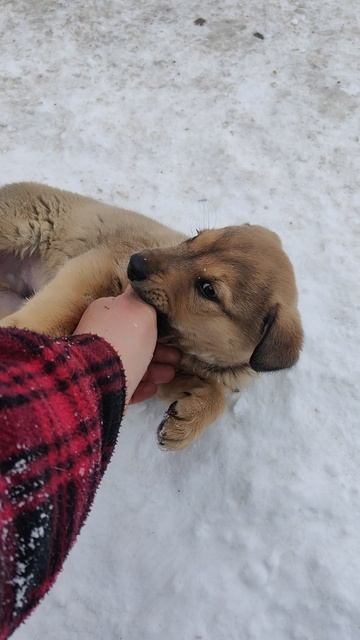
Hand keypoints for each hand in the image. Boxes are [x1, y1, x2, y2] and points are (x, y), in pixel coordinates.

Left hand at [74, 287, 179, 402]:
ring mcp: (98, 364)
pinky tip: (152, 388)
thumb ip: (144, 296)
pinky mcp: (100, 389)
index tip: (175, 334)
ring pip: (132, 364)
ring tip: (170, 375)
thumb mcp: (140, 309)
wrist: (97, 382)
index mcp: (105, 313)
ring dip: (154, 369)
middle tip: (178, 358)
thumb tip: (143, 276)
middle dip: (160, 350)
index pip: (133, 314)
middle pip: (136, 341)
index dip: (157, 324)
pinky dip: (140, 386)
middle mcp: (100, 337)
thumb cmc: (123, 341)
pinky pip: (124, 385)